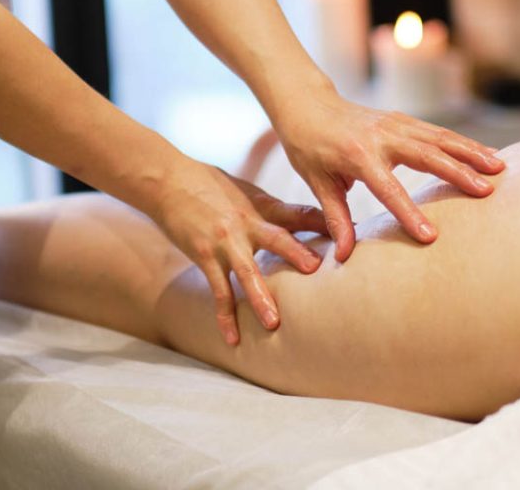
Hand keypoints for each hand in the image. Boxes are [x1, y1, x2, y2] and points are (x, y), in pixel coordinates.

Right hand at [153, 159, 327, 344]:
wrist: (168, 181)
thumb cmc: (209, 183)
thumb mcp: (246, 191)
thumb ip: (272, 209)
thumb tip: (300, 220)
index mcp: (261, 206)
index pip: (299, 213)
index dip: (323, 223)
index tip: (351, 232)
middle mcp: (246, 223)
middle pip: (277, 239)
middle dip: (297, 254)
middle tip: (317, 270)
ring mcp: (224, 241)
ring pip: (246, 273)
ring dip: (260, 297)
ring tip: (275, 321)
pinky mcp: (204, 256)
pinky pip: (218, 291)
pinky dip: (225, 316)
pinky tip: (233, 338)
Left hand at [275, 90, 504, 260]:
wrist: (308, 106)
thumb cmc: (309, 149)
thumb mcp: (318, 184)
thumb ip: (335, 219)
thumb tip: (343, 257)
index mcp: (357, 156)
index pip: (387, 189)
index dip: (409, 213)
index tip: (431, 237)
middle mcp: (381, 136)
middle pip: (426, 155)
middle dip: (458, 173)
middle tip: (487, 192)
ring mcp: (394, 124)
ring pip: (440, 138)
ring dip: (471, 152)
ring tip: (500, 168)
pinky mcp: (402, 119)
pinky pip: (438, 131)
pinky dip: (463, 142)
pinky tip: (484, 153)